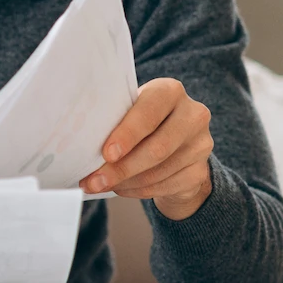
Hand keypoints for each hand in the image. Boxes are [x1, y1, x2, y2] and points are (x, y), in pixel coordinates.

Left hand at [81, 77, 214, 219]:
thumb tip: (81, 145)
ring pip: (159, 171)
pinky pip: (166, 186)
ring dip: (125, 182)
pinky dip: (138, 190)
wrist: (175, 147)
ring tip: (101, 184)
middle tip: (94, 180)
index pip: (150, 111)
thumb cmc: (142, 124)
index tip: (106, 153)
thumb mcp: (130, 113)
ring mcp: (201, 144)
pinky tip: (121, 188)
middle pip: (157, 148)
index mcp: (170, 91)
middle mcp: (193, 115)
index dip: (128, 134)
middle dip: (121, 168)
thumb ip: (114, 121)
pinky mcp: (201, 171)